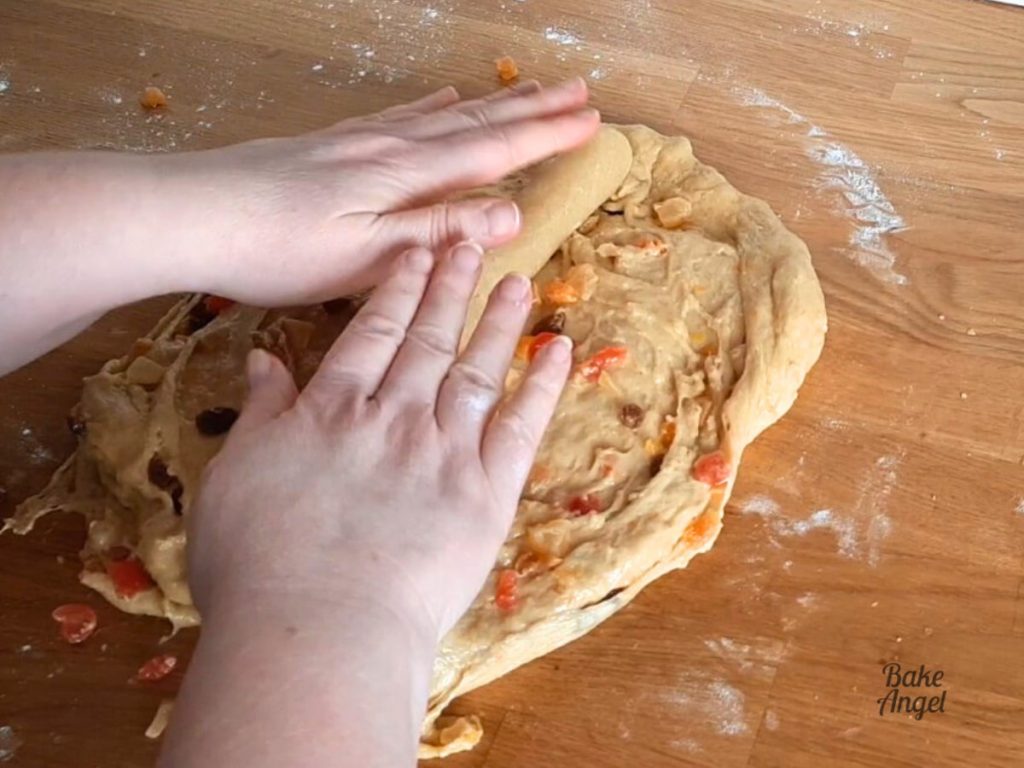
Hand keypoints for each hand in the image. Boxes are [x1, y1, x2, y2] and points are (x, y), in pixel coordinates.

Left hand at [0, 79, 594, 373]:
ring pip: (441, 115)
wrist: (192, 215)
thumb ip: (440, 232)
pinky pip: (397, 116)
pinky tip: (442, 99)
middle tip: (580, 91)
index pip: (491, 151)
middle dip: (532, 109)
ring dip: (492, 103)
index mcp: (405, 178)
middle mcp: (389, 149)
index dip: (543, 138)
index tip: (591, 123)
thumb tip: (513, 213)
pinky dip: (430, 106)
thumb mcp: (369, 255)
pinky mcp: (329, 145)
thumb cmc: (279, 250)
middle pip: (475, 122)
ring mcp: (357, 142)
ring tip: (530, 89)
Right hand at [188, 241, 571, 638]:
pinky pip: (520, 428)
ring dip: (499, 322)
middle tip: (469, 243)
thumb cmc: (258, 566)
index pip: (370, 335)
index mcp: (332, 411)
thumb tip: (262, 361)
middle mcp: (392, 418)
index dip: (394, 291)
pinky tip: (556, 350)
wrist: (317, 630)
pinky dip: (540, 386)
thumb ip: (260, 414)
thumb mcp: (233, 478)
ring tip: (519, 281)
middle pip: (426, 339)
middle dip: (449, 287)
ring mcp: (443, 452)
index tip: (413, 254)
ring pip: (475, 370)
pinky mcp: (485, 494)